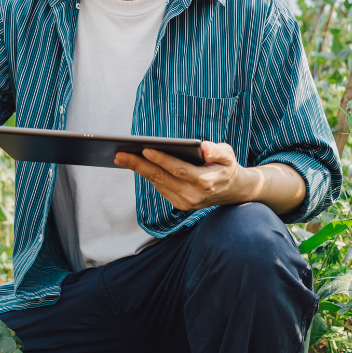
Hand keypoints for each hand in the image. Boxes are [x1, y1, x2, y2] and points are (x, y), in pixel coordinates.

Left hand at [114, 141, 250, 211]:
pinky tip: (135, 164)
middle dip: (139, 165)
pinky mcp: (179, 205)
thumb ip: (217, 151)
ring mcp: (185, 202)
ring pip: (157, 184)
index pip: (179, 170)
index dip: (162, 160)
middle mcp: (193, 196)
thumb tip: (204, 147)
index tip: (145, 149)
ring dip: (139, 170)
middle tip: (119, 154)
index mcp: (205, 182)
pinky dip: (147, 176)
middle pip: (162, 178)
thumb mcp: (228, 155)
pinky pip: (160, 188)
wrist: (232, 191)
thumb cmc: (226, 167)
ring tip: (122, 157)